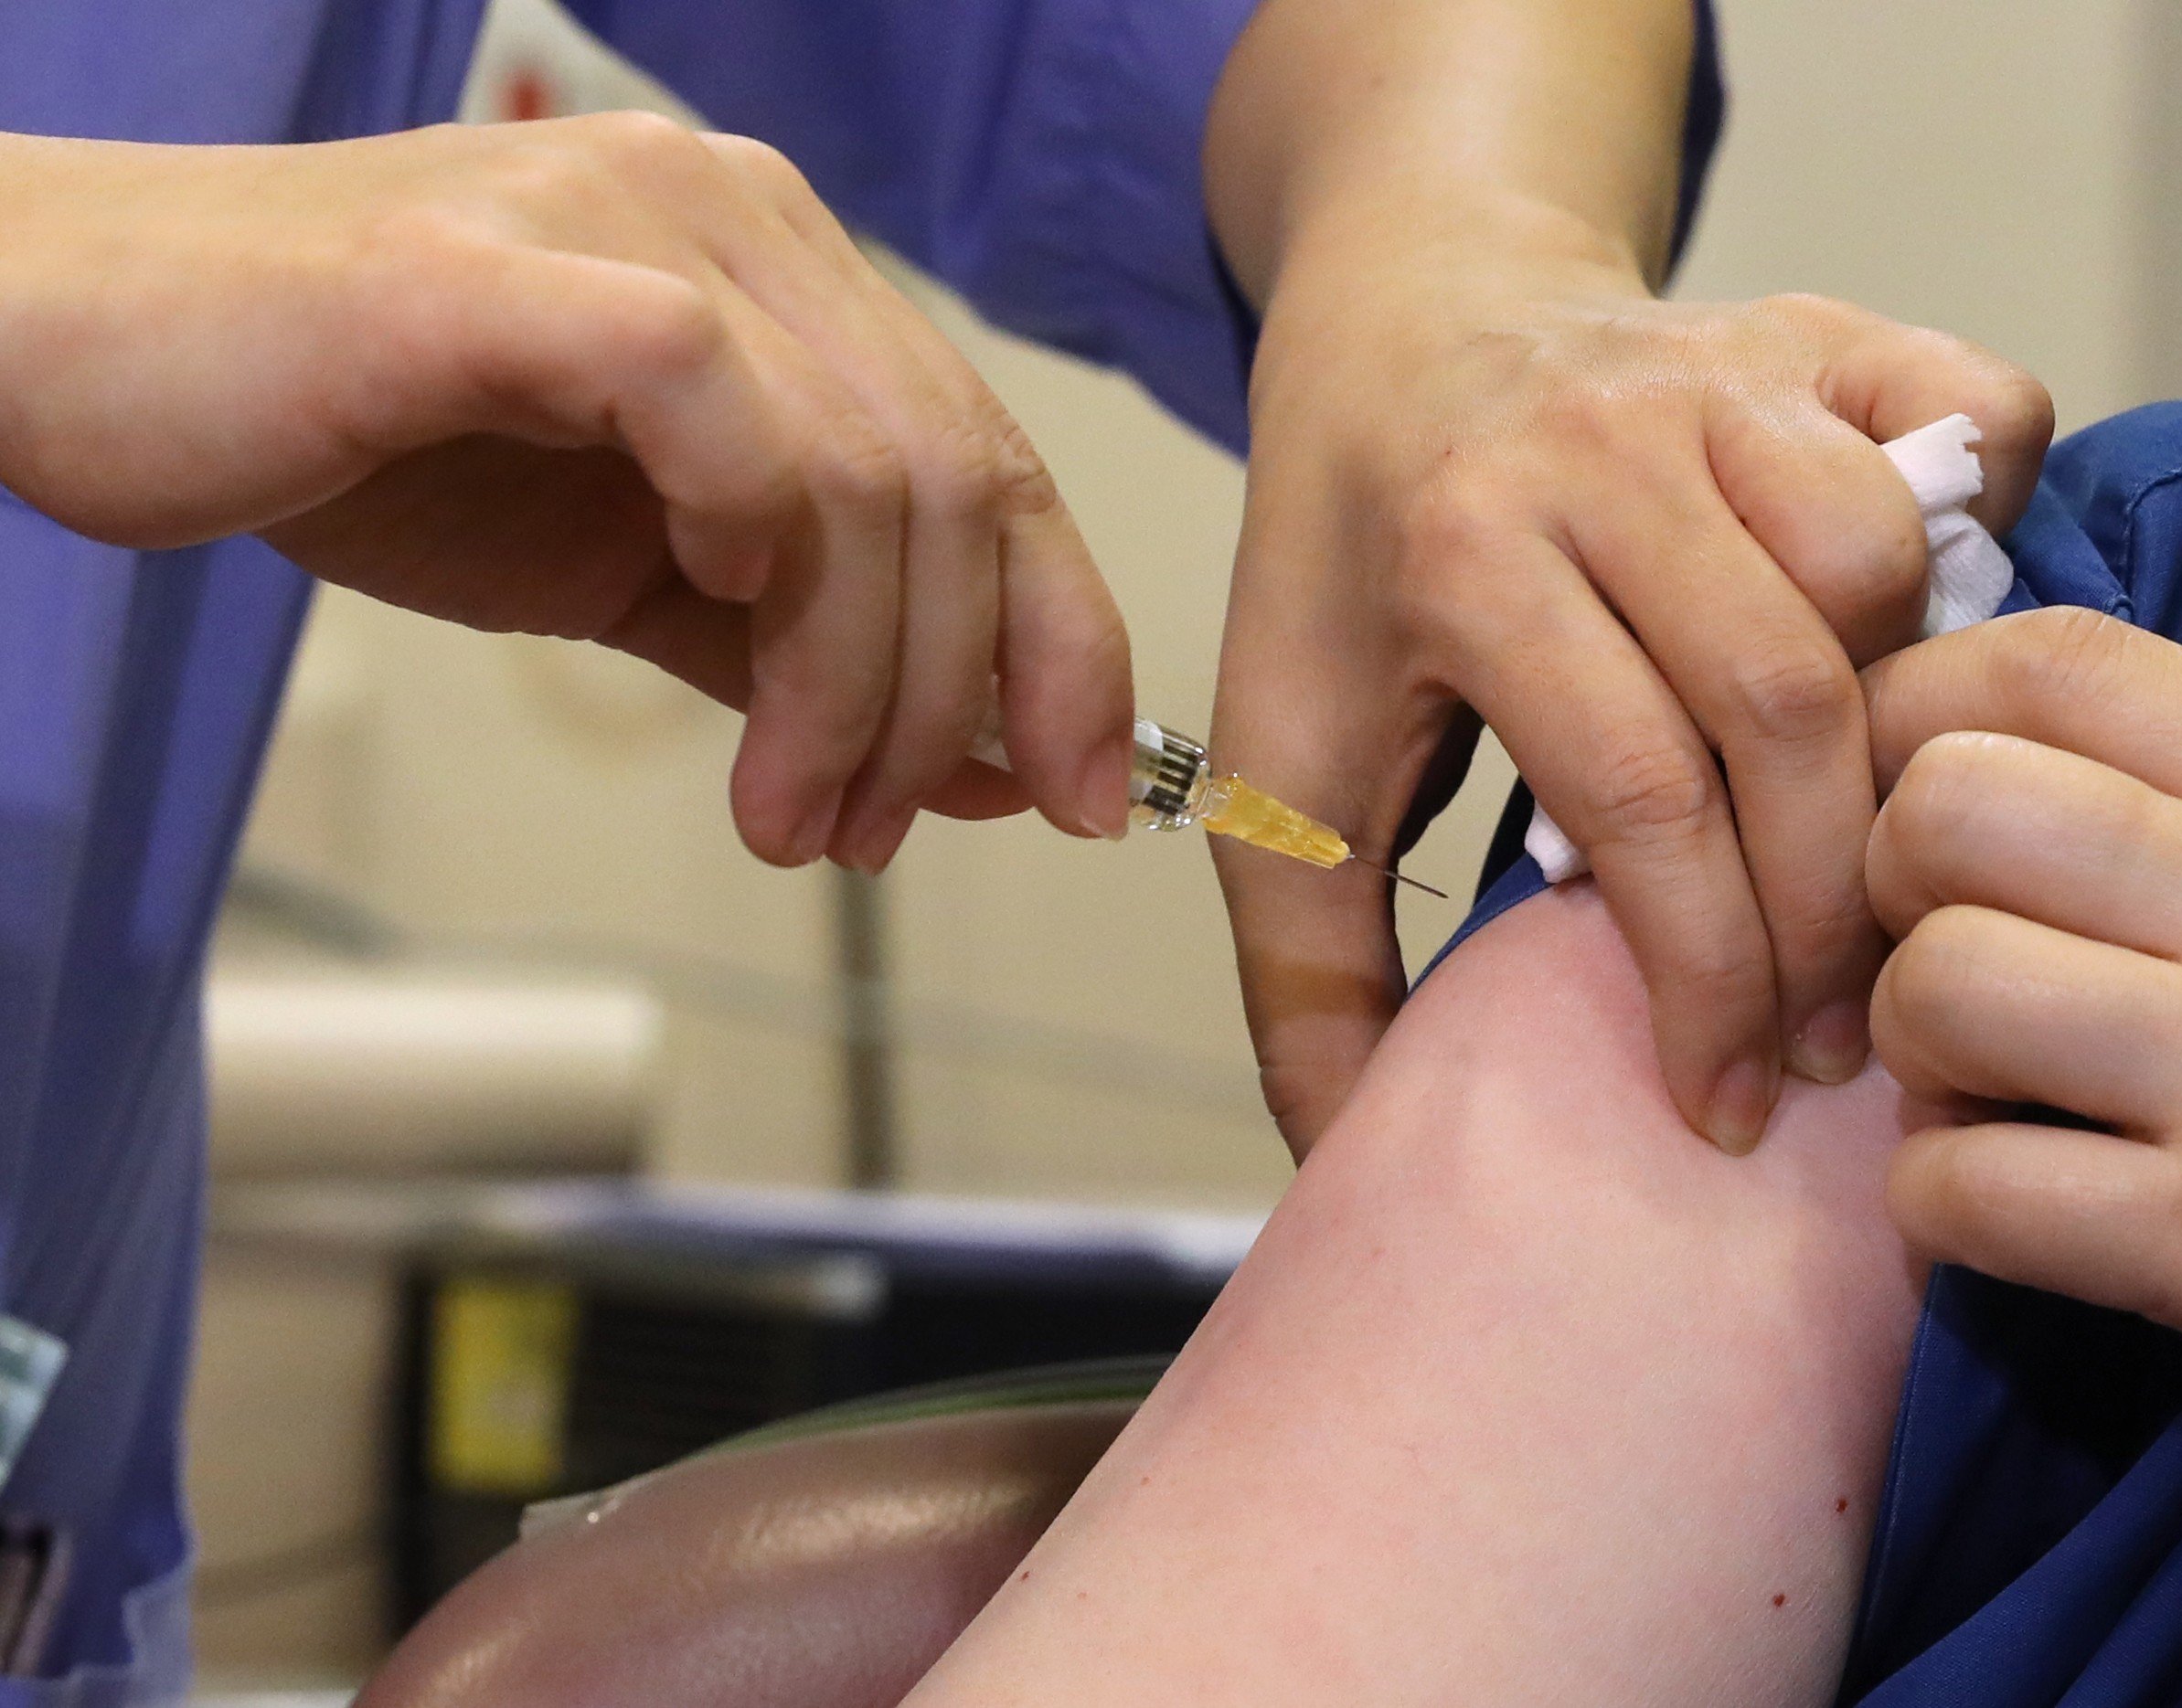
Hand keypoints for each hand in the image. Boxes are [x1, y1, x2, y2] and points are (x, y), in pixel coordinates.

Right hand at [0, 121, 1132, 865]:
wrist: (93, 358)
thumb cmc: (358, 442)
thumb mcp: (628, 571)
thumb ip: (798, 651)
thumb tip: (984, 762)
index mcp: (783, 275)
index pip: (994, 462)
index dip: (1065, 641)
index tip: (1087, 796)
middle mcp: (736, 217)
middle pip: (960, 480)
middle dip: (954, 699)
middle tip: (875, 833)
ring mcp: (632, 223)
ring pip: (863, 472)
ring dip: (858, 687)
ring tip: (793, 814)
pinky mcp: (517, 270)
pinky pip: (715, 403)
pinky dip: (759, 547)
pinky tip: (718, 626)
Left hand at [1213, 211, 2048, 1153]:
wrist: (1410, 325)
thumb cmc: (1353, 564)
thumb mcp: (1283, 756)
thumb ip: (1307, 961)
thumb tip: (1351, 1153)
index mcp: (1466, 549)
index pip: (1640, 792)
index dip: (1704, 976)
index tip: (1727, 1103)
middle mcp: (1607, 442)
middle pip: (1785, 707)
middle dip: (1826, 912)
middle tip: (1831, 1041)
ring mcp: (1729, 370)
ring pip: (1882, 575)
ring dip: (1901, 737)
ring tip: (1859, 858)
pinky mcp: (1824, 330)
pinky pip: (1978, 419)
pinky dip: (1990, 526)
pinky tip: (1929, 642)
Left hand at [1862, 607, 2181, 1600]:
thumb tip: (2032, 769)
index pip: (2062, 658)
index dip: (1922, 702)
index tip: (1901, 787)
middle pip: (1951, 802)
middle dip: (1887, 886)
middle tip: (1937, 966)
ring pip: (1937, 982)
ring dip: (1910, 1054)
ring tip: (1980, 1099)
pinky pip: (1964, 1188)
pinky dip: (1938, 1207)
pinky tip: (2002, 1217)